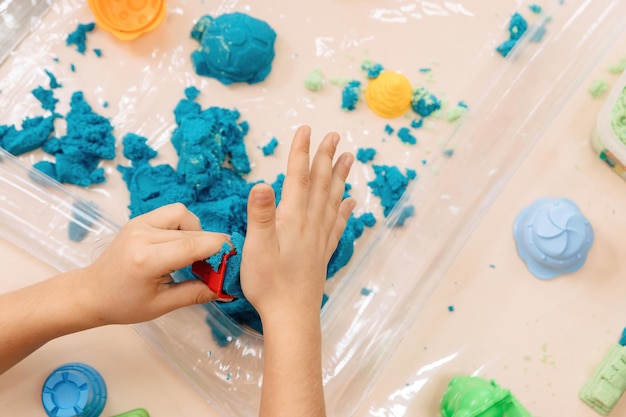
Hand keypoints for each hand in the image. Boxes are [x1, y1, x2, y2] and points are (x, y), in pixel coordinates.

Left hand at [79, 203, 228, 324]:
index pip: (193, 245)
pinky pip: (172, 213)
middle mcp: (142, 235)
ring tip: (193, 254)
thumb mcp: (162, 305)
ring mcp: (139, 223)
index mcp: (146, 259)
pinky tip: (180, 245)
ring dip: (196, 231)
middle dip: (210, 246)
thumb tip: (225, 288)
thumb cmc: (123, 304)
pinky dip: (183, 226)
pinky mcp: (139, 219)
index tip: (232, 258)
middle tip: (215, 264)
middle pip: (192, 231)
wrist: (91, 292)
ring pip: (184, 215)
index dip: (218, 249)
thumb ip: (196, 293)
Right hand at [240, 125, 354, 322]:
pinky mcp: (323, 252)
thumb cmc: (269, 283)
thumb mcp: (257, 247)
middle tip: (334, 135)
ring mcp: (320, 238)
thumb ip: (260, 214)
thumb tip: (262, 183)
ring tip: (349, 158)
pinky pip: (338, 224)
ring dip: (339, 177)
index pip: (297, 178)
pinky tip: (351, 202)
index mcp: (293, 219)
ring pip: (333, 200)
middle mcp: (311, 224)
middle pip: (320, 184)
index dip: (301, 152)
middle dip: (325, 157)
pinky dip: (346, 209)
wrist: (292, 315)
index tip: (306, 129)